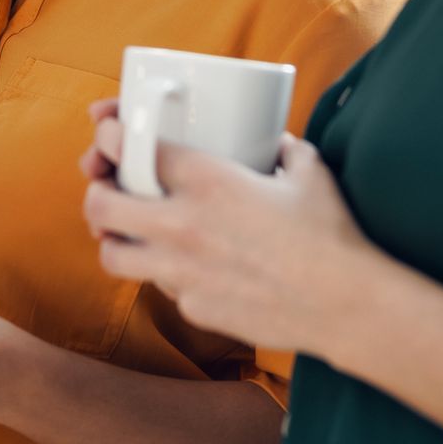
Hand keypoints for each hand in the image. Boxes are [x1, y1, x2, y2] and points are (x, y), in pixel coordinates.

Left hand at [81, 117, 385, 362]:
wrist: (347, 305)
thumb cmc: (331, 234)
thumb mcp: (307, 171)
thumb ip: (282, 148)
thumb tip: (276, 140)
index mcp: (205, 180)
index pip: (128, 147)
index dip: (109, 136)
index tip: (111, 136)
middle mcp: (183, 225)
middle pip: (99, 205)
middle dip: (95, 192)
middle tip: (108, 189)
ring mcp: (182, 272)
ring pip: (112, 255)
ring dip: (115, 240)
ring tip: (131, 234)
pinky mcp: (193, 308)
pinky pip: (160, 288)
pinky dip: (164, 275)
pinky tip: (187, 268)